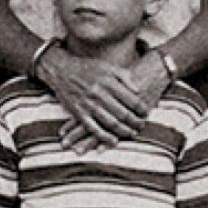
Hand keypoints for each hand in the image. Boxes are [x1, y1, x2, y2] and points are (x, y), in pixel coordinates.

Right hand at [56, 52, 171, 150]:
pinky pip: (93, 128)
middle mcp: (100, 94)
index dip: (141, 108)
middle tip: (142, 125)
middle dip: (135, 122)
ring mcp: (88, 105)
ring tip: (132, 133)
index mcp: (109, 82)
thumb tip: (138, 90)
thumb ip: (125, 76)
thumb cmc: (87, 67)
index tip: (146, 112)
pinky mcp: (78, 113)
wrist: (61, 69)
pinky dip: (104, 137)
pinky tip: (114, 141)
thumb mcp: (108, 66)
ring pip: (110, 123)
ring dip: (123, 131)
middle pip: (123, 113)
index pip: (131, 99)